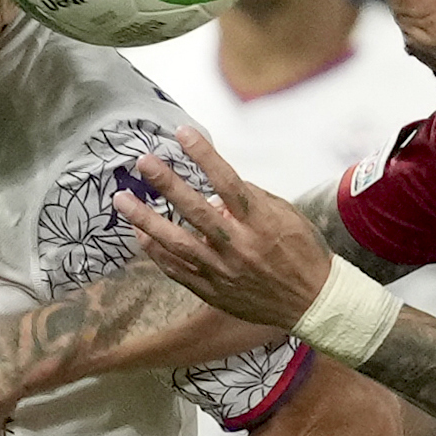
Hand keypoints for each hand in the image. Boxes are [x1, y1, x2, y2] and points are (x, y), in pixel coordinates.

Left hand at [114, 126, 334, 327]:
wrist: (313, 303)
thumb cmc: (302, 252)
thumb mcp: (286, 216)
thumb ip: (250, 199)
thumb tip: (215, 187)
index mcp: (261, 221)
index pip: (228, 181)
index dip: (204, 155)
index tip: (182, 133)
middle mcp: (240, 245)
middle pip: (196, 210)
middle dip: (167, 183)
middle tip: (143, 162)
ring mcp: (223, 270)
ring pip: (177, 243)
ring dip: (146, 219)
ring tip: (122, 200)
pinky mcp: (213, 291)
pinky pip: (177, 269)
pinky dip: (156, 251)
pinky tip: (139, 233)